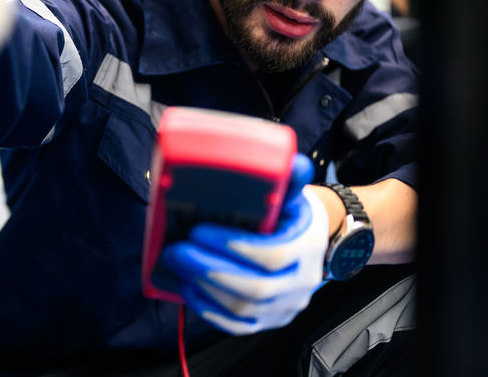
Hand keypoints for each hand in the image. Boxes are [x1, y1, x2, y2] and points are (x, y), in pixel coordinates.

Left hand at [161, 155, 328, 334]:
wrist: (312, 244)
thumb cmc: (293, 216)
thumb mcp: (293, 196)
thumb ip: (288, 181)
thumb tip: (292, 161)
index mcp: (305, 248)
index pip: (272, 255)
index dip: (233, 247)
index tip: (199, 231)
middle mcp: (299, 283)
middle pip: (254, 289)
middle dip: (208, 270)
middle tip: (176, 250)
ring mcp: (285, 307)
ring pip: (243, 310)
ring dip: (204, 289)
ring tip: (176, 266)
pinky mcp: (269, 320)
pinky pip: (238, 326)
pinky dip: (209, 310)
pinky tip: (188, 289)